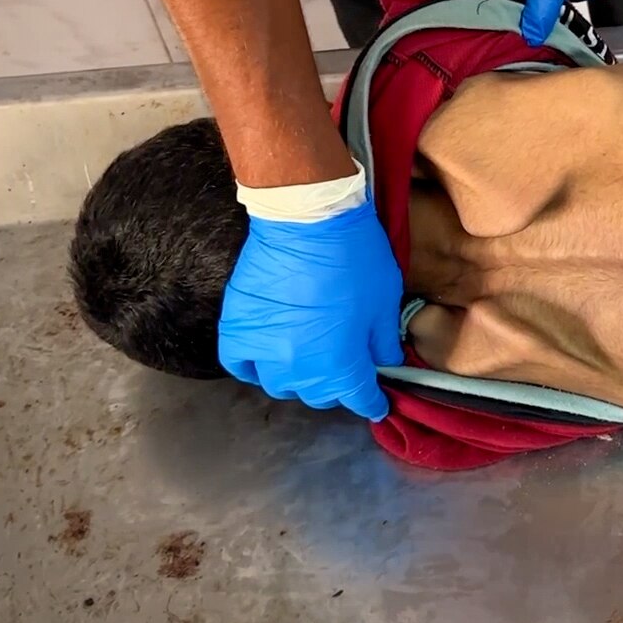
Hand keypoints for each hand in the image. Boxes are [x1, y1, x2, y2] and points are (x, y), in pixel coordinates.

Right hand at [218, 198, 403, 419]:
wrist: (307, 219)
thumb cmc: (354, 258)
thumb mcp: (385, 302)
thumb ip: (383, 341)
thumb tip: (385, 361)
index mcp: (339, 364)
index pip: (358, 398)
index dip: (370, 402)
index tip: (376, 402)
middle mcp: (298, 367)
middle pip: (318, 395)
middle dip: (336, 386)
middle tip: (344, 367)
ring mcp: (263, 350)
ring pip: (280, 385)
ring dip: (297, 378)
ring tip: (307, 360)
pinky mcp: (237, 329)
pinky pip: (241, 365)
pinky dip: (255, 366)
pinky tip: (268, 356)